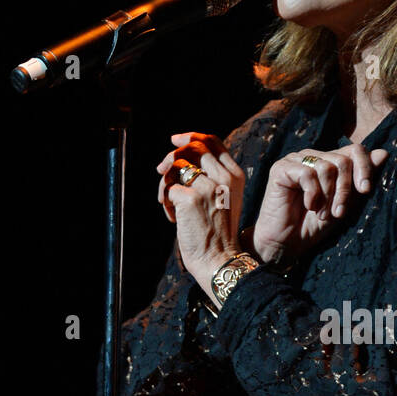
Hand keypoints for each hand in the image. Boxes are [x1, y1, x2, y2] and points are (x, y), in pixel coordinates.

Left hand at [156, 132, 244, 290]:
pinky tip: (172, 218)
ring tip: (167, 202)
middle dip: (171, 156)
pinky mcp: (189, 199)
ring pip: (176, 166)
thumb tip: (182, 156)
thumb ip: (213, 177)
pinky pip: (168, 188)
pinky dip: (164, 202)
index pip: (213, 142)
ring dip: (165, 182)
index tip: (175, 140)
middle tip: (161, 170)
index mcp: (235, 175)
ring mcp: (207, 187)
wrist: (220, 259)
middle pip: (192, 148)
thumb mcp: (226, 199)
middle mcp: (224, 177)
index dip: (192, 136)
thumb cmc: (218, 232)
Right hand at [252, 141, 388, 267]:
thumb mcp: (346, 205)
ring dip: (328, 196)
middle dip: (345, 190)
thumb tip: (383, 153)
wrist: (287, 244)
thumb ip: (361, 181)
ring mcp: (297, 160)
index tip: (366, 190)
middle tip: (338, 213)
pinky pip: (307, 173)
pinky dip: (312, 194)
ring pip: (327, 167)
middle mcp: (315, 157)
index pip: (355, 150)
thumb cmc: (315, 225)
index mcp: (331, 163)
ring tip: (322, 214)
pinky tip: (308, 206)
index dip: (364, 168)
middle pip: (343, 160)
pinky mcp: (281, 168)